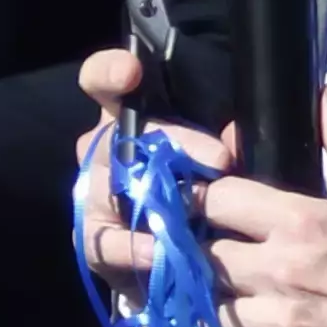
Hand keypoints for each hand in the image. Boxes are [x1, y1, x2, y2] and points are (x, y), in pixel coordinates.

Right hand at [75, 41, 225, 297]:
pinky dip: (133, 248)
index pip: (102, 80)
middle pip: (119, 133)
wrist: (175, 254)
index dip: (110, 71)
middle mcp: (105, 148)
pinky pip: (105, 241)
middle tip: (219, 159)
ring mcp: (93, 192)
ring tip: (194, 212)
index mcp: (128, 114)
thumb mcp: (214, 160)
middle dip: (172, 142)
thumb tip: (234, 139)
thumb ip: (222, 143)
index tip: (131, 72)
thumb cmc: (197, 191)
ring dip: (157, 198)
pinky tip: (158, 252)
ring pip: (113, 186)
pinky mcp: (92, 238)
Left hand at [200, 87, 326, 326]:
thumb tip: (324, 94)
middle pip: (202, 257)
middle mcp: (279, 272)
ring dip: (210, 311)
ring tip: (222, 311)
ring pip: (207, 313)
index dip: (205, 201)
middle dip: (204, 258)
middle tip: (217, 264)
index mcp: (300, 222)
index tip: (208, 208)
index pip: (216, 198)